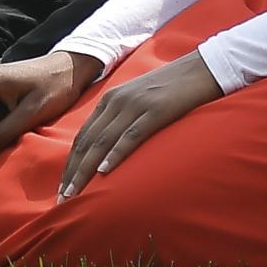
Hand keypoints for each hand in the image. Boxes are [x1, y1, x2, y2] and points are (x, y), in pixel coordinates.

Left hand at [57, 52, 219, 198]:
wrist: (203, 67)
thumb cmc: (172, 88)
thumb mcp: (139, 99)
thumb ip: (122, 118)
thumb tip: (109, 149)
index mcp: (111, 99)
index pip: (82, 136)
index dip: (71, 163)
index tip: (63, 187)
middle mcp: (117, 101)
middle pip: (87, 141)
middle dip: (73, 171)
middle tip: (63, 199)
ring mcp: (135, 105)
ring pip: (103, 141)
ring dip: (86, 170)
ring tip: (76, 193)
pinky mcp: (156, 110)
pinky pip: (131, 136)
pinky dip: (115, 155)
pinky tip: (105, 172)